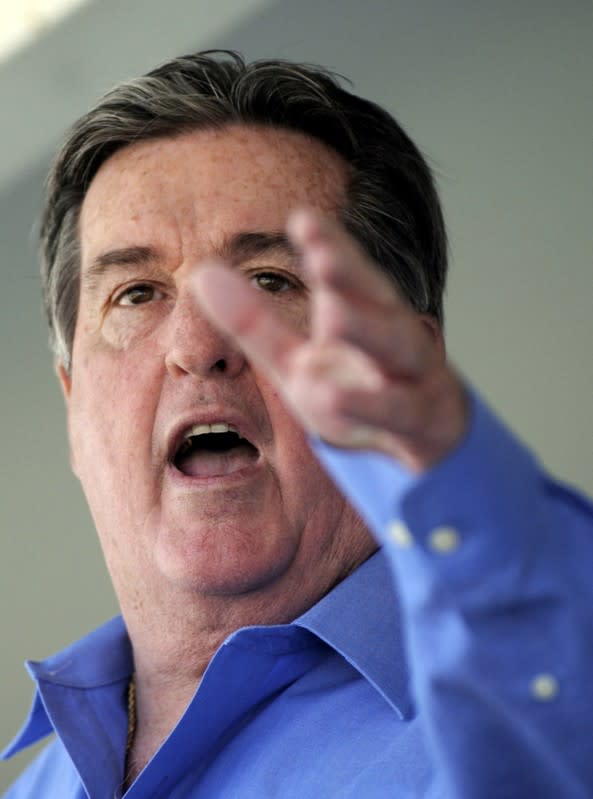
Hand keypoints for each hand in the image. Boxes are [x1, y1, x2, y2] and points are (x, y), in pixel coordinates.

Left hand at [193, 211, 467, 472]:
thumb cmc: (355, 392)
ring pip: (397, 347)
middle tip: (322, 255)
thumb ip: (254, 322)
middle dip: (352, 276)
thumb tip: (202, 273)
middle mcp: (391, 336)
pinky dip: (369, 404)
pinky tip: (334, 396)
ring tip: (334, 315)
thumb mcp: (296, 362)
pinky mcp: (421, 419)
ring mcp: (412, 376)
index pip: (347, 274)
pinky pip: (399, 409)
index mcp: (362, 315)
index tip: (302, 219)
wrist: (424, 441)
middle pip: (376, 299)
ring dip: (369, 330)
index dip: (331, 246)